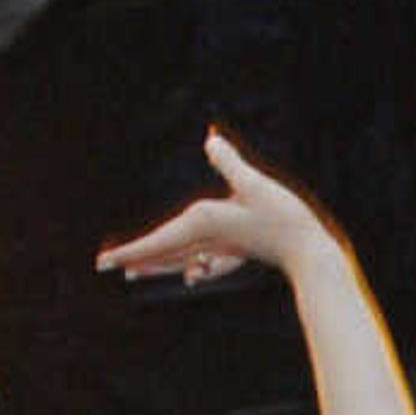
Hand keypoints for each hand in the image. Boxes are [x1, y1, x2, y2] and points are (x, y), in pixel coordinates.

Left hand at [95, 128, 333, 287]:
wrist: (312, 253)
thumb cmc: (284, 219)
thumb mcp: (255, 185)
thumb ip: (231, 163)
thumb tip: (210, 139)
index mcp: (202, 222)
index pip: (156, 241)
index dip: (128, 251)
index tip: (103, 263)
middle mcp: (208, 238)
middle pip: (164, 252)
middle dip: (135, 259)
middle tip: (104, 266)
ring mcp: (223, 248)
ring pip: (182, 258)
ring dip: (158, 264)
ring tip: (135, 273)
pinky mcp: (239, 250)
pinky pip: (209, 262)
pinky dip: (196, 267)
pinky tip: (193, 275)